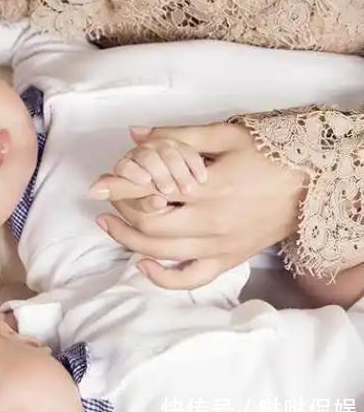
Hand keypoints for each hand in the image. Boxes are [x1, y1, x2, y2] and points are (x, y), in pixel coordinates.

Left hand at [88, 122, 306, 288]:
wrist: (315, 184)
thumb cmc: (270, 153)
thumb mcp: (224, 136)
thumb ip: (177, 136)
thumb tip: (135, 133)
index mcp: (211, 186)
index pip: (151, 191)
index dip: (119, 188)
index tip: (97, 186)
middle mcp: (213, 221)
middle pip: (151, 225)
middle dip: (121, 213)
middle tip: (105, 200)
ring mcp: (221, 245)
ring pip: (163, 252)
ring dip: (129, 240)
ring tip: (109, 224)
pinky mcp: (230, 259)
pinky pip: (192, 278)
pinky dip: (163, 277)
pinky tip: (142, 263)